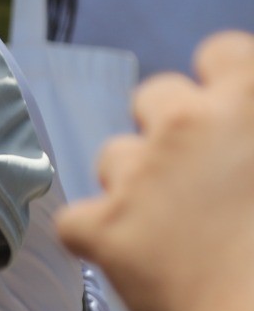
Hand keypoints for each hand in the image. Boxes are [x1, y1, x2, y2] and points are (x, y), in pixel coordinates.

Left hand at [58, 32, 253, 310]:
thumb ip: (249, 136)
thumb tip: (237, 150)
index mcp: (250, 99)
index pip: (217, 52)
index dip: (215, 83)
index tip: (219, 114)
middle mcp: (190, 124)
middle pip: (153, 96)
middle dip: (165, 128)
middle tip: (190, 176)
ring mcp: (141, 174)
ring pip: (112, 156)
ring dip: (131, 183)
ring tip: (169, 226)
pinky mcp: (104, 227)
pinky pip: (75, 221)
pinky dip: (94, 238)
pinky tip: (127, 257)